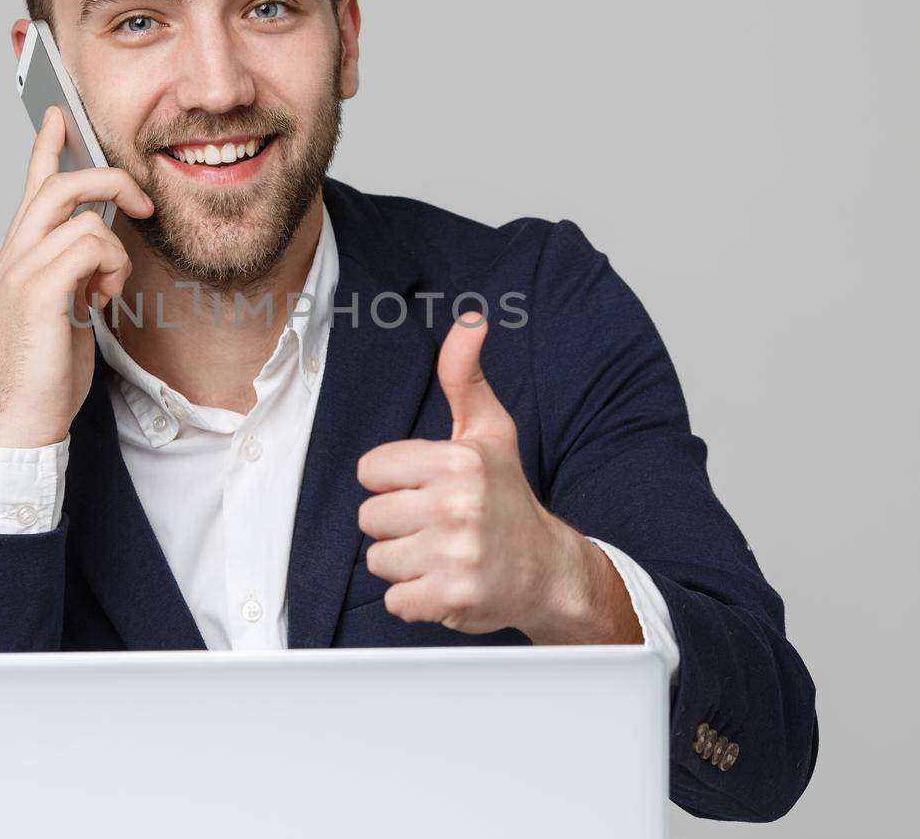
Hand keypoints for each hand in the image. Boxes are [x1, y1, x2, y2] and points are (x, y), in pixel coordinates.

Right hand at [0, 105, 153, 447]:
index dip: (46, 148)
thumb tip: (101, 254)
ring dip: (114, 250)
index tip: (59, 115)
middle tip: (142, 203)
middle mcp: (11, 257)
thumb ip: (75, 276)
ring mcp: (19, 271)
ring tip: (109, 290)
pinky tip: (103, 300)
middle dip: (109, 180)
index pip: (31, 189)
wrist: (21, 423)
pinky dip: (110, 268)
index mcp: (16, 259)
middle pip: (59, 185)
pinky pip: (90, 245)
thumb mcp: (65, 313)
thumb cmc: (44, 375)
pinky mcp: (36, 290)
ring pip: (83, 216)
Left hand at [355, 312, 641, 643]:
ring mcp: (455, 554)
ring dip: (404, 562)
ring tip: (441, 553)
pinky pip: (395, 599)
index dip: (394, 482)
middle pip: (370, 516)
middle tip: (437, 525)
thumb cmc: (508, 498)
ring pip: (378, 559)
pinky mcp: (451, 597)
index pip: (371, 470)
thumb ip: (464, 376)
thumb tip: (470, 321)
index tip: (426, 489)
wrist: (549, 570)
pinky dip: (414, 598)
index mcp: (458, 461)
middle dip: (397, 524)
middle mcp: (457, 506)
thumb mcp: (489, 432)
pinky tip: (443, 582)